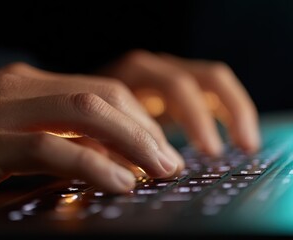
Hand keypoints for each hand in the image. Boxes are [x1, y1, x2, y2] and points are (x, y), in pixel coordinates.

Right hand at [0, 63, 183, 203]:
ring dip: (131, 141)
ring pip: (86, 112)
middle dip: (144, 129)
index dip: (139, 120)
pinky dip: (91, 164)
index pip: (103, 91)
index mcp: (31, 84)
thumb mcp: (17, 139)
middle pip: (103, 96)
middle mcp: (22, 87)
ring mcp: (2, 108)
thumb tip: (109, 160)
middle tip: (170, 162)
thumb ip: (60, 142)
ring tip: (160, 170)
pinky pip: (51, 146)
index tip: (161, 149)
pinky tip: (120, 182)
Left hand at [99, 49, 259, 155]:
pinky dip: (229, 111)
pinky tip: (237, 136)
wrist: (86, 98)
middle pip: (202, 79)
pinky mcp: (178, 82)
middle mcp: (156, 67)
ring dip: (235, 111)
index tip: (207, 153)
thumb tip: (138, 174)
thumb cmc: (90, 118)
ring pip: (214, 80)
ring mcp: (169, 72)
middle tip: (221, 153)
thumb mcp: (97, 128)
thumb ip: (116, 145)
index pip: (176, 87)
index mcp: (135, 72)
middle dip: (220, 115)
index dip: (195, 119)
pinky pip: (213, 90)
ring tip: (246, 144)